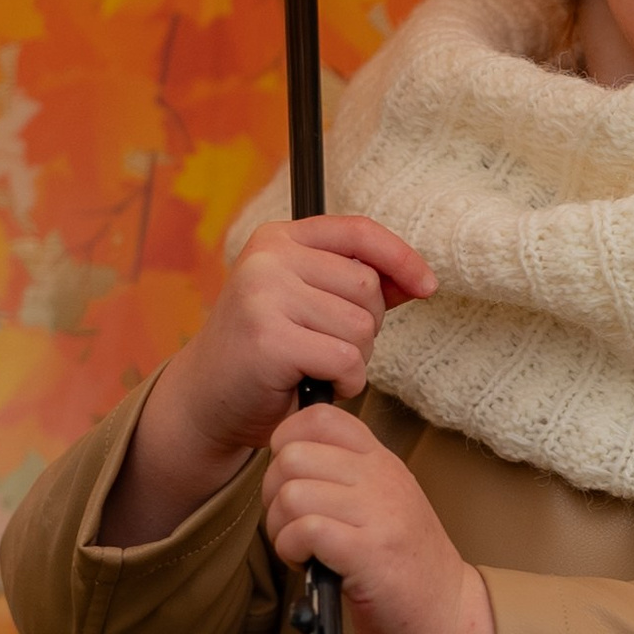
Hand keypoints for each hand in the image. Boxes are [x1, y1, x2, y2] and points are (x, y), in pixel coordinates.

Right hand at [100, 216, 433, 545]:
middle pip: (367, 285)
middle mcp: (268, 258)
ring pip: (360, 325)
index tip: (427, 287)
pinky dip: (345, 381)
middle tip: (329, 349)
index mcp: (278, 239)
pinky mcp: (268, 339)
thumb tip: (417, 279)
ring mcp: (264, 295)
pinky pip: (345, 359)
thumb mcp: (309, 307)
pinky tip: (317, 385)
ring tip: (319, 367)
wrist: (206, 401)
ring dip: (356, 359)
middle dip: (366, 326)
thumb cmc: (266, 355)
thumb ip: (355, 288)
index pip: (359, 232)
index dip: (401, 258)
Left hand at [262, 406, 505, 633]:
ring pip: (292, 493)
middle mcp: (382, 479)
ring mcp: (378, 514)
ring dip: (281, 527)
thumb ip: (346, 478)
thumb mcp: (384, 506)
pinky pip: (304, 530)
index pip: (321, 417)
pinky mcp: (367, 553)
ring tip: (300, 549)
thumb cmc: (406, 570)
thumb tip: (287, 460)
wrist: (449, 620)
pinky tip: (307, 564)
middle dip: (274, 493)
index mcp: (382, 463)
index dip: (287, 443)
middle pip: (293, 454)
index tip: (290, 480)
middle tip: (291, 524)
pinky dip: (291, 549)